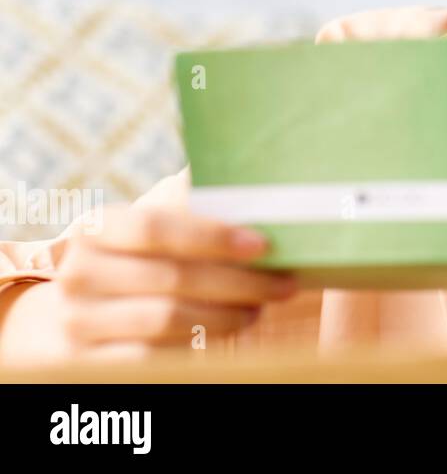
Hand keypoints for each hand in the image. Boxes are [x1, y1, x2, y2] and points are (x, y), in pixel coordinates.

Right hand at [15, 204, 296, 362]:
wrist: (85, 305)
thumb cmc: (141, 253)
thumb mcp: (155, 219)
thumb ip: (192, 197)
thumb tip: (252, 170)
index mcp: (96, 226)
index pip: (153, 227)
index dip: (210, 236)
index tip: (262, 245)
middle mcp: (78, 272)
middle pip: (172, 278)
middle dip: (238, 282)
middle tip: (283, 284)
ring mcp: (78, 320)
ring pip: (167, 320)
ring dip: (226, 315)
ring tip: (260, 307)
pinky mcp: (88, 361)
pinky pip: (155, 356)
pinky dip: (199, 344)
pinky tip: (229, 331)